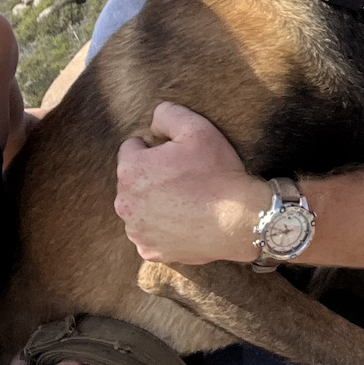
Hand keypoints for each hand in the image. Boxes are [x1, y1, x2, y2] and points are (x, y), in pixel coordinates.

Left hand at [115, 102, 267, 264]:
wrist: (238, 220)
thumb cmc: (217, 173)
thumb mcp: (198, 128)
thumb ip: (167, 114)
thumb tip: (153, 121)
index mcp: (131, 169)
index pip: (132, 148)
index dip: (156, 148)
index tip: (178, 157)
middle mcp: (125, 202)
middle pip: (133, 180)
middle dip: (152, 176)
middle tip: (184, 178)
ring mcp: (136, 230)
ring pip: (140, 208)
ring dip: (154, 203)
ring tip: (186, 200)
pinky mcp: (149, 250)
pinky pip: (150, 233)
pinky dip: (162, 228)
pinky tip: (184, 221)